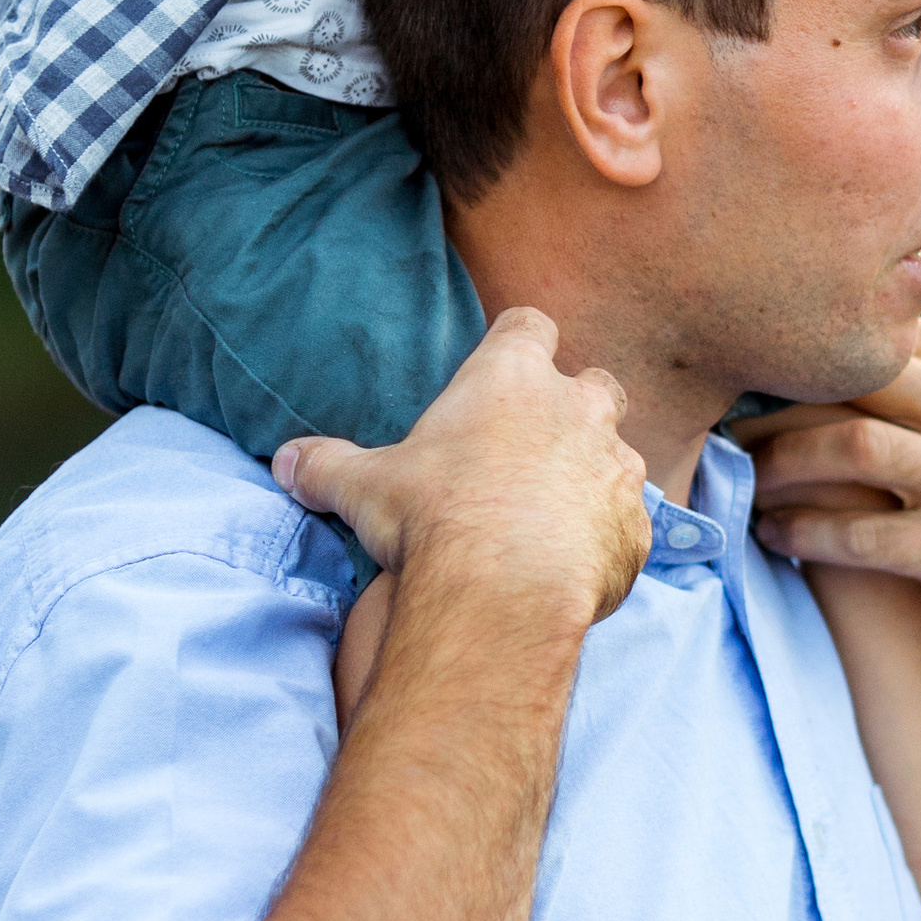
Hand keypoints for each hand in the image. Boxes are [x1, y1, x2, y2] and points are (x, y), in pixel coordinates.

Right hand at [273, 307, 649, 632]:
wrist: (502, 593)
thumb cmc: (432, 519)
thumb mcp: (362, 487)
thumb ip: (325, 466)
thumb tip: (284, 463)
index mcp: (513, 377)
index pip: (529, 326)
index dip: (517, 344)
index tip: (502, 371)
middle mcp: (578, 409)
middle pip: (595, 384)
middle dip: (574, 410)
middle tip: (532, 450)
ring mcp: (617, 468)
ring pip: (619, 457)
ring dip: (591, 479)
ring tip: (549, 520)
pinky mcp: (636, 530)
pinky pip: (627, 527)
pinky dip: (604, 541)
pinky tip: (568, 569)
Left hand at [737, 328, 920, 725]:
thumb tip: (839, 342)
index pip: (886, 335)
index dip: (807, 352)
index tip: (750, 372)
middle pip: (860, 377)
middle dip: (780, 399)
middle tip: (723, 420)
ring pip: (852, 446)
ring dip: (780, 465)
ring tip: (741, 481)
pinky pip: (861, 533)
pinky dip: (804, 532)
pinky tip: (773, 537)